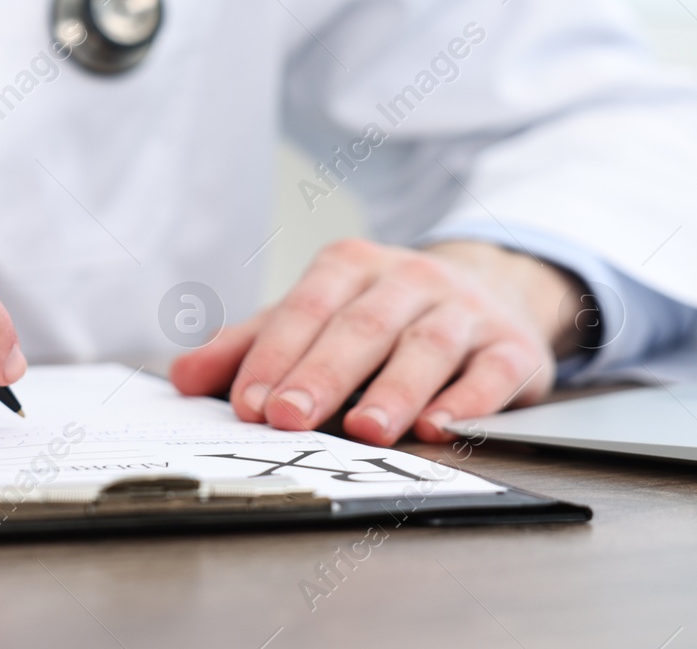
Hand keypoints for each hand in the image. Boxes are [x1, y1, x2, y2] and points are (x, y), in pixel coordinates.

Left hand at [169, 239, 589, 444]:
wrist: (492, 289)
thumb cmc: (382, 313)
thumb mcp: (314, 316)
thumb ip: (249, 345)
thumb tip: (182, 377)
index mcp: (350, 266)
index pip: (306, 309)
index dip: (275, 355)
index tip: (248, 404)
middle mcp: (409, 279)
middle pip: (361, 326)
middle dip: (322, 375)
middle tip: (289, 419)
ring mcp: (465, 311)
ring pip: (427, 347)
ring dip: (395, 390)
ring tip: (365, 430)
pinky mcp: (514, 348)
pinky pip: (492, 372)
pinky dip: (467, 401)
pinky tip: (441, 428)